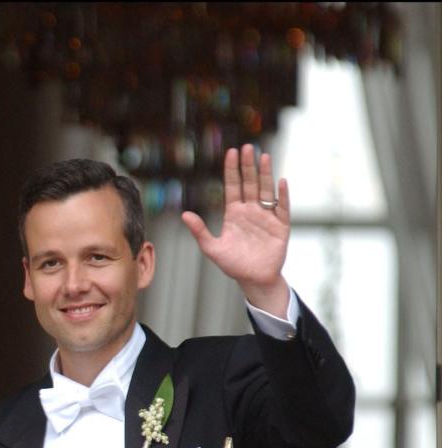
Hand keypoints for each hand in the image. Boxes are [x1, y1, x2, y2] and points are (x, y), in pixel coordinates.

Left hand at [181, 145, 290, 314]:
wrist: (254, 279)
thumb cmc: (233, 264)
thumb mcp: (212, 248)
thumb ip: (200, 231)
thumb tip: (184, 215)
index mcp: (234, 213)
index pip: (232, 186)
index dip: (232, 170)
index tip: (231, 152)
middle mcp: (251, 210)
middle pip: (250, 183)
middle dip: (248, 166)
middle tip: (247, 147)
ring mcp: (266, 216)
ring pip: (266, 191)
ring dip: (265, 174)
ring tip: (264, 157)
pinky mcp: (281, 226)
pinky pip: (282, 208)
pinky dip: (283, 196)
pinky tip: (281, 182)